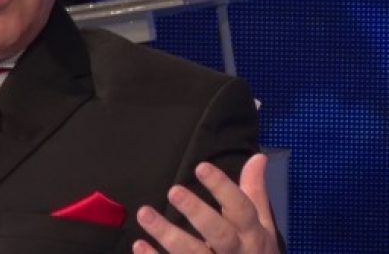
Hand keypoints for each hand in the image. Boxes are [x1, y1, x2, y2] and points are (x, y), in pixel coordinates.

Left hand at [133, 153, 278, 252]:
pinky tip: (139, 245)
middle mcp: (238, 253)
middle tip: (173, 191)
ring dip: (167, 234)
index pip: (241, 208)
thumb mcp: (262, 225)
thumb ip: (255, 192)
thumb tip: (258, 157)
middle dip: (197, 212)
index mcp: (253, 235)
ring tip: (144, 213)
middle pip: (219, 233)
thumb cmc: (255, 253)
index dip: (222, 188)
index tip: (201, 167)